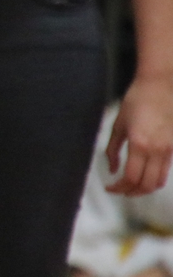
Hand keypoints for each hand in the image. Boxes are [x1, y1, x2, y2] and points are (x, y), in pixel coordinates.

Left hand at [104, 75, 172, 195]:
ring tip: (132, 186)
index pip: (131, 178)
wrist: (160, 84)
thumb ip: (112, 151)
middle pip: (147, 185)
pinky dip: (155, 177)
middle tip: (120, 190)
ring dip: (145, 188)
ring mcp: (170, 148)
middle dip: (132, 192)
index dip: (119, 188)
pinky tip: (144, 173)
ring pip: (160, 180)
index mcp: (139, 144)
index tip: (110, 187)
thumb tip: (112, 170)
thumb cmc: (136, 101)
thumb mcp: (118, 125)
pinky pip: (166, 169)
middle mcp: (157, 149)